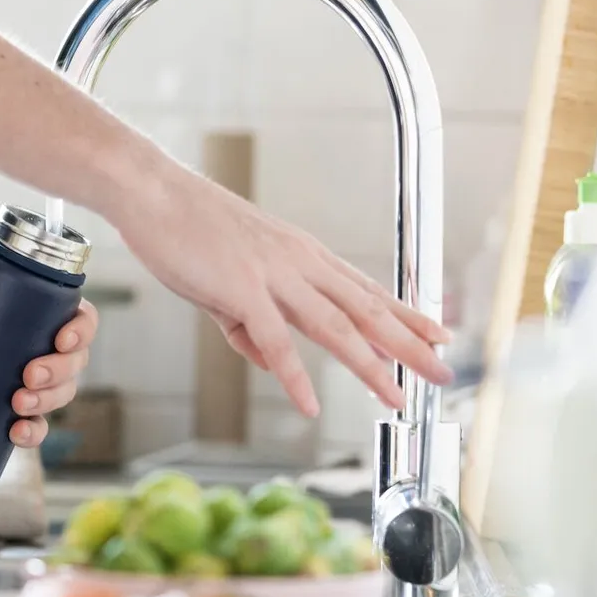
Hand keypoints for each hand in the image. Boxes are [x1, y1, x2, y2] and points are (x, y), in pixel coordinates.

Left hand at [0, 266, 98, 447]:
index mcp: (28, 311)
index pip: (76, 315)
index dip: (82, 329)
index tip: (61, 339)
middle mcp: (32, 346)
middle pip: (74, 361)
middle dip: (61, 371)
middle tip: (28, 375)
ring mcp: (20, 382)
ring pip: (60, 394)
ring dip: (50, 401)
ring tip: (18, 403)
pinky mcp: (1, 412)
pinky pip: (33, 426)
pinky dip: (32, 433)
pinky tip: (16, 433)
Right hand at [118, 167, 452, 416]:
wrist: (152, 192)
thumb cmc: (185, 227)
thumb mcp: (226, 280)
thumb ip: (248, 324)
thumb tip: (267, 361)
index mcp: (301, 254)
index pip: (365, 289)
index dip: (405, 314)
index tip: (437, 333)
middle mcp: (299, 262)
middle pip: (367, 309)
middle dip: (410, 344)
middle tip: (443, 370)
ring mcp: (274, 274)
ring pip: (335, 327)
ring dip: (370, 366)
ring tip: (396, 397)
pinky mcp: (241, 288)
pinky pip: (275, 341)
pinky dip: (294, 376)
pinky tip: (310, 404)